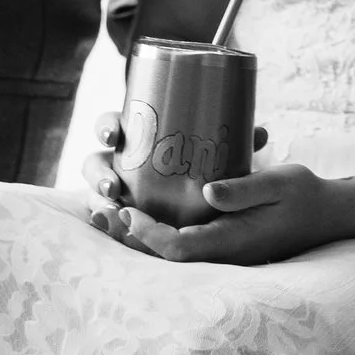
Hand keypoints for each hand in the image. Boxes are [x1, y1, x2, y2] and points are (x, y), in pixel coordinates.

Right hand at [80, 112, 267, 225]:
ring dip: (97, 200)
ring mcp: (116, 190)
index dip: (105, 127)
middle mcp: (119, 163)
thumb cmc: (202, 164)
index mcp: (135, 136)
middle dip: (97, 172)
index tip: (114, 135)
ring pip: (94, 192)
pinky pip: (106, 218)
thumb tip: (260, 134)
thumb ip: (235, 143)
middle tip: (114, 184)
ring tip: (112, 211)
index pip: (111, 125)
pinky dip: (103, 221)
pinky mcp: (122, 214)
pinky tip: (108, 228)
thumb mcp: (217, 152)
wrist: (200, 197)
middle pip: (95, 161)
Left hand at [97, 162, 341, 265]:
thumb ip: (245, 187)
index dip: (148, 234)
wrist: (328, 214)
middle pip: (165, 260)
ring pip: (169, 256)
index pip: (179, 249)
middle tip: (102, 212)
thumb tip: (206, 192)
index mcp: (233, 243)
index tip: (127, 209)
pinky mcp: (221, 244)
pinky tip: (138, 217)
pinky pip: (182, 247)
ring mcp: (221, 253)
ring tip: (108, 215)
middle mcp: (223, 255)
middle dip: (131, 240)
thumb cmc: (305, 194)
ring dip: (137, 239)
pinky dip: (154, 236)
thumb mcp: (281, 182)